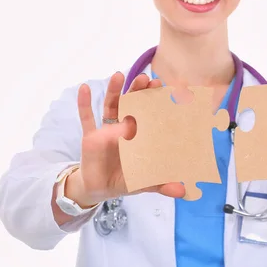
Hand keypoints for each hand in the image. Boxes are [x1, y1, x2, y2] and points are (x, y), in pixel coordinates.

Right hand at [71, 72, 185, 206]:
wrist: (99, 189)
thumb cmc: (125, 179)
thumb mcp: (144, 182)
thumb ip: (162, 185)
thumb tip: (182, 191)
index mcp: (139, 135)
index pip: (149, 114)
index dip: (155, 101)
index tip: (163, 88)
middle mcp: (123, 127)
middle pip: (131, 104)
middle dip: (137, 90)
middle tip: (145, 78)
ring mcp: (106, 130)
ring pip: (110, 106)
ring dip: (114, 90)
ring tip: (119, 74)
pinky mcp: (90, 137)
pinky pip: (86, 118)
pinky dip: (84, 103)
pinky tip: (83, 88)